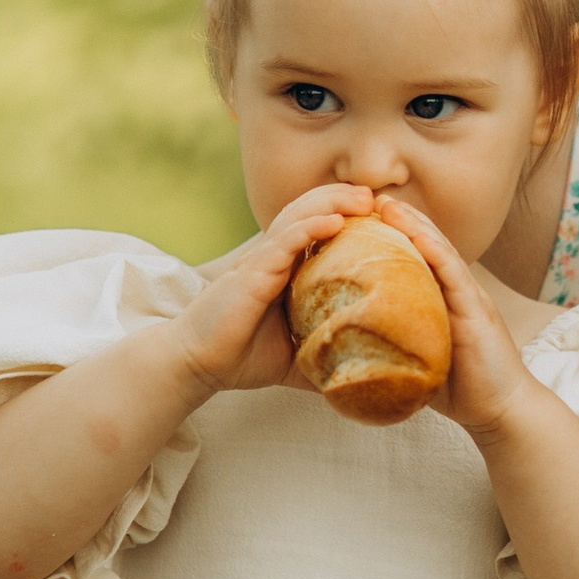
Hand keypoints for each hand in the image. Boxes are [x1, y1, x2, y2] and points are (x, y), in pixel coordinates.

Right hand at [171, 185, 376, 398]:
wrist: (199, 365)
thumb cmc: (243, 357)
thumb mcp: (298, 358)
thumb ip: (328, 359)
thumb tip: (365, 382)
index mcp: (285, 269)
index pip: (317, 228)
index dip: (345, 214)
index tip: (379, 213)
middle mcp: (273, 259)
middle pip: (309, 212)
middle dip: (343, 199)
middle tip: (376, 196)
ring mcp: (261, 263)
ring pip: (297, 219)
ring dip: (331, 203)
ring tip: (363, 198)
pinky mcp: (250, 275)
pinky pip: (282, 244)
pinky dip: (308, 229)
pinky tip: (332, 222)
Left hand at [367, 200, 534, 441]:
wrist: (502, 411)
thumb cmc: (459, 390)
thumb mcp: (419, 359)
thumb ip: (394, 345)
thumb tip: (348, 350)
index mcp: (443, 300)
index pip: (416, 258)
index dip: (392, 235)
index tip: (361, 217)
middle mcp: (457, 291)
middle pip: (427, 244)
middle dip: (400, 219)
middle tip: (368, 197)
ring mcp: (469, 297)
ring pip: (440, 250)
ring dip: (415, 224)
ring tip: (387, 204)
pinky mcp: (477, 310)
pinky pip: (454, 273)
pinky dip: (436, 250)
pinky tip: (418, 234)